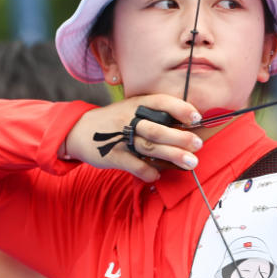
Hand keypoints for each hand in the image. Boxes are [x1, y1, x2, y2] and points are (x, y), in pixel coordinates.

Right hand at [63, 95, 204, 181]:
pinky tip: (158, 175)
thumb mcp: (132, 109)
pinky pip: (134, 165)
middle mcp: (129, 119)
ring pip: (149, 147)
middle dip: (180, 137)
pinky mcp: (113, 155)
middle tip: (198, 145)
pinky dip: (148, 172)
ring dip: (172, 155)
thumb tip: (188, 126)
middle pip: (158, 128)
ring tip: (190, 163)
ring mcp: (120, 138)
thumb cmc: (115, 120)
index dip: (180, 108)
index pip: (161, 102)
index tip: (197, 118)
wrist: (78, 130)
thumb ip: (155, 115)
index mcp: (137, 104)